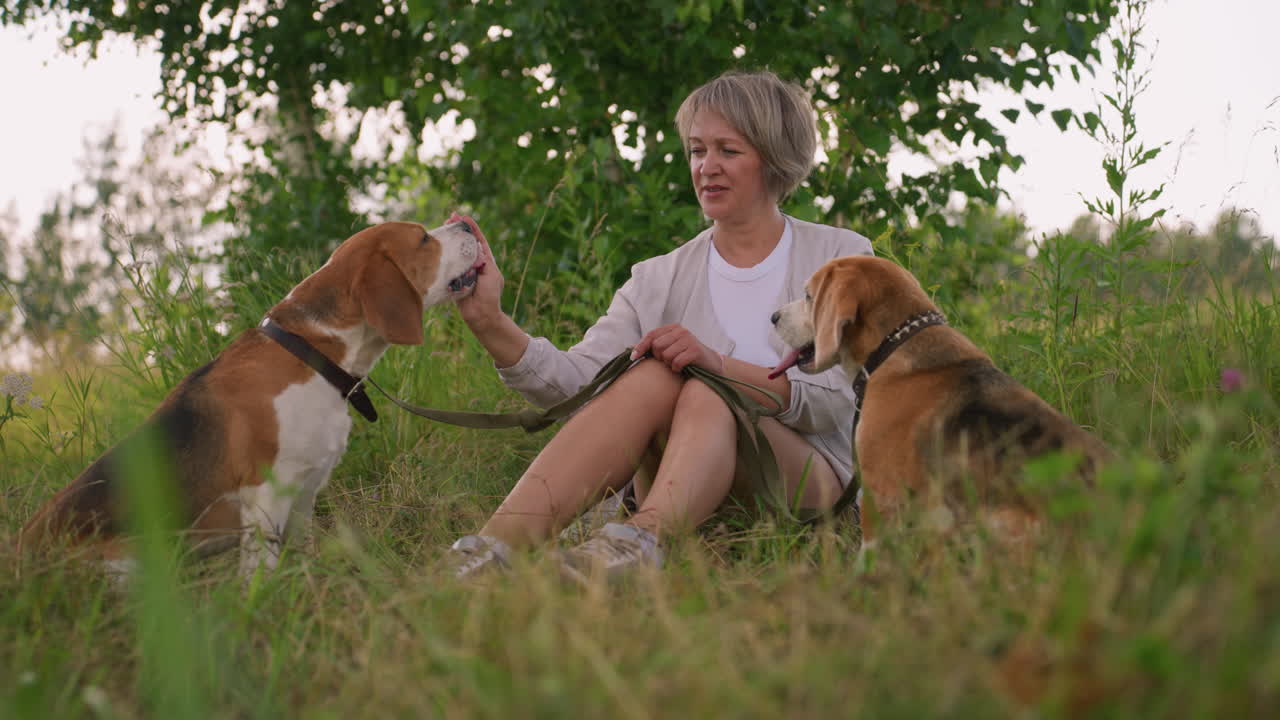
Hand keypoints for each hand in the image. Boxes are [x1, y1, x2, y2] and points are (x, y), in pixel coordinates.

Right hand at [450, 213, 505, 329]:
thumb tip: (477, 247)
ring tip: (443, 228)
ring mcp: (463, 270)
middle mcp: (473, 263)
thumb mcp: (492, 275)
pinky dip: (442, 256)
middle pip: (464, 243)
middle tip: (449, 219)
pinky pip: (448, 266)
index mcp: (485, 261)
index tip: (464, 217)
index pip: (478, 240)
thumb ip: (484, 261)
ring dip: (449, 241)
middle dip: (458, 231)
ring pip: (455, 252)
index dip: (472, 228)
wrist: (481, 316)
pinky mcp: (453, 279)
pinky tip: (436, 247)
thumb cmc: (490, 296)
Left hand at [631, 324, 723, 373]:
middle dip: (659, 358)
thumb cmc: (687, 357)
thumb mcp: (672, 347)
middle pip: (657, 346)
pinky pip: (676, 362)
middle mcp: (681, 331)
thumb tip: (633, 351)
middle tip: (668, 361)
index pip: (652, 335)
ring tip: (677, 364)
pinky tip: (682, 369)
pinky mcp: (695, 351)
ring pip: (666, 355)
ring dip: (669, 364)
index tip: (633, 358)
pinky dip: (677, 369)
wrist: (711, 364)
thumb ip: (657, 346)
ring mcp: (689, 340)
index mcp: (673, 328)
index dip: (641, 347)